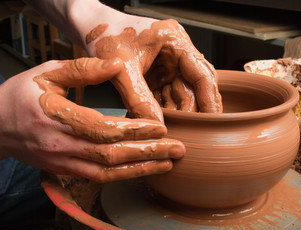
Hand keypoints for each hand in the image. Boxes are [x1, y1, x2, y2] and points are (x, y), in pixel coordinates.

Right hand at [0, 57, 184, 181]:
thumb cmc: (19, 97)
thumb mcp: (47, 73)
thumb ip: (82, 69)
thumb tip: (115, 65)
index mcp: (57, 118)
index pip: (103, 129)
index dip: (134, 130)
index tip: (161, 127)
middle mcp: (61, 145)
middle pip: (111, 155)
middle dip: (148, 153)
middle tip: (178, 150)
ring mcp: (63, 162)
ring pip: (108, 172)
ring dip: (140, 169)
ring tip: (168, 163)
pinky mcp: (65, 170)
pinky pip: (98, 178)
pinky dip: (123, 176)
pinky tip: (142, 170)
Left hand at [87, 19, 222, 120]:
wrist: (88, 29)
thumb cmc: (105, 34)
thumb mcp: (122, 68)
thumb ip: (138, 97)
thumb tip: (155, 124)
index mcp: (174, 40)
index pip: (202, 73)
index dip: (209, 99)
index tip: (212, 120)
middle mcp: (175, 52)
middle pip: (195, 85)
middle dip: (192, 108)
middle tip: (190, 130)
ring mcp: (167, 64)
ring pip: (181, 93)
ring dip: (177, 111)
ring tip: (171, 128)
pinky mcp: (157, 74)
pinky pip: (166, 95)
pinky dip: (163, 108)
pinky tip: (160, 120)